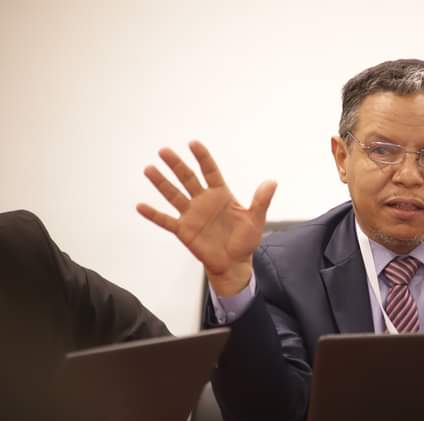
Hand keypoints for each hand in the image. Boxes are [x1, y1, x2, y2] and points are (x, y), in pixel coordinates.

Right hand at [137, 140, 276, 295]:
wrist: (234, 263)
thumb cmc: (245, 240)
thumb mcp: (256, 219)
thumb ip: (261, 201)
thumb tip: (272, 182)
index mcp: (221, 195)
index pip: (210, 171)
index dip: (202, 158)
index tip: (193, 144)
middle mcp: (203, 201)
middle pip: (187, 178)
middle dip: (176, 165)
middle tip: (164, 151)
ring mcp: (192, 215)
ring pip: (173, 195)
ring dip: (161, 183)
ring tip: (149, 169)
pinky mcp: (184, 230)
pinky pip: (166, 221)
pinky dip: (153, 214)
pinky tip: (140, 206)